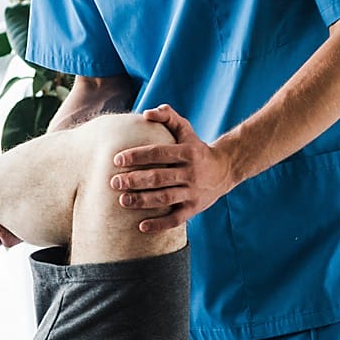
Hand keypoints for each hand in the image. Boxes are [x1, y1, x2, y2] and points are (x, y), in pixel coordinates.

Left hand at [108, 106, 238, 231]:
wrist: (226, 169)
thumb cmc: (196, 148)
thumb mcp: (186, 130)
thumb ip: (168, 117)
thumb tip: (146, 113)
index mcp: (187, 152)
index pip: (158, 153)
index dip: (137, 156)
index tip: (117, 160)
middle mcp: (190, 173)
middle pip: (158, 178)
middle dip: (134, 181)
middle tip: (113, 182)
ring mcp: (192, 192)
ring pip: (164, 198)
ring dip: (142, 201)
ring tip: (122, 200)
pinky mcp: (194, 208)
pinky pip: (176, 219)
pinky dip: (159, 224)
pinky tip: (141, 226)